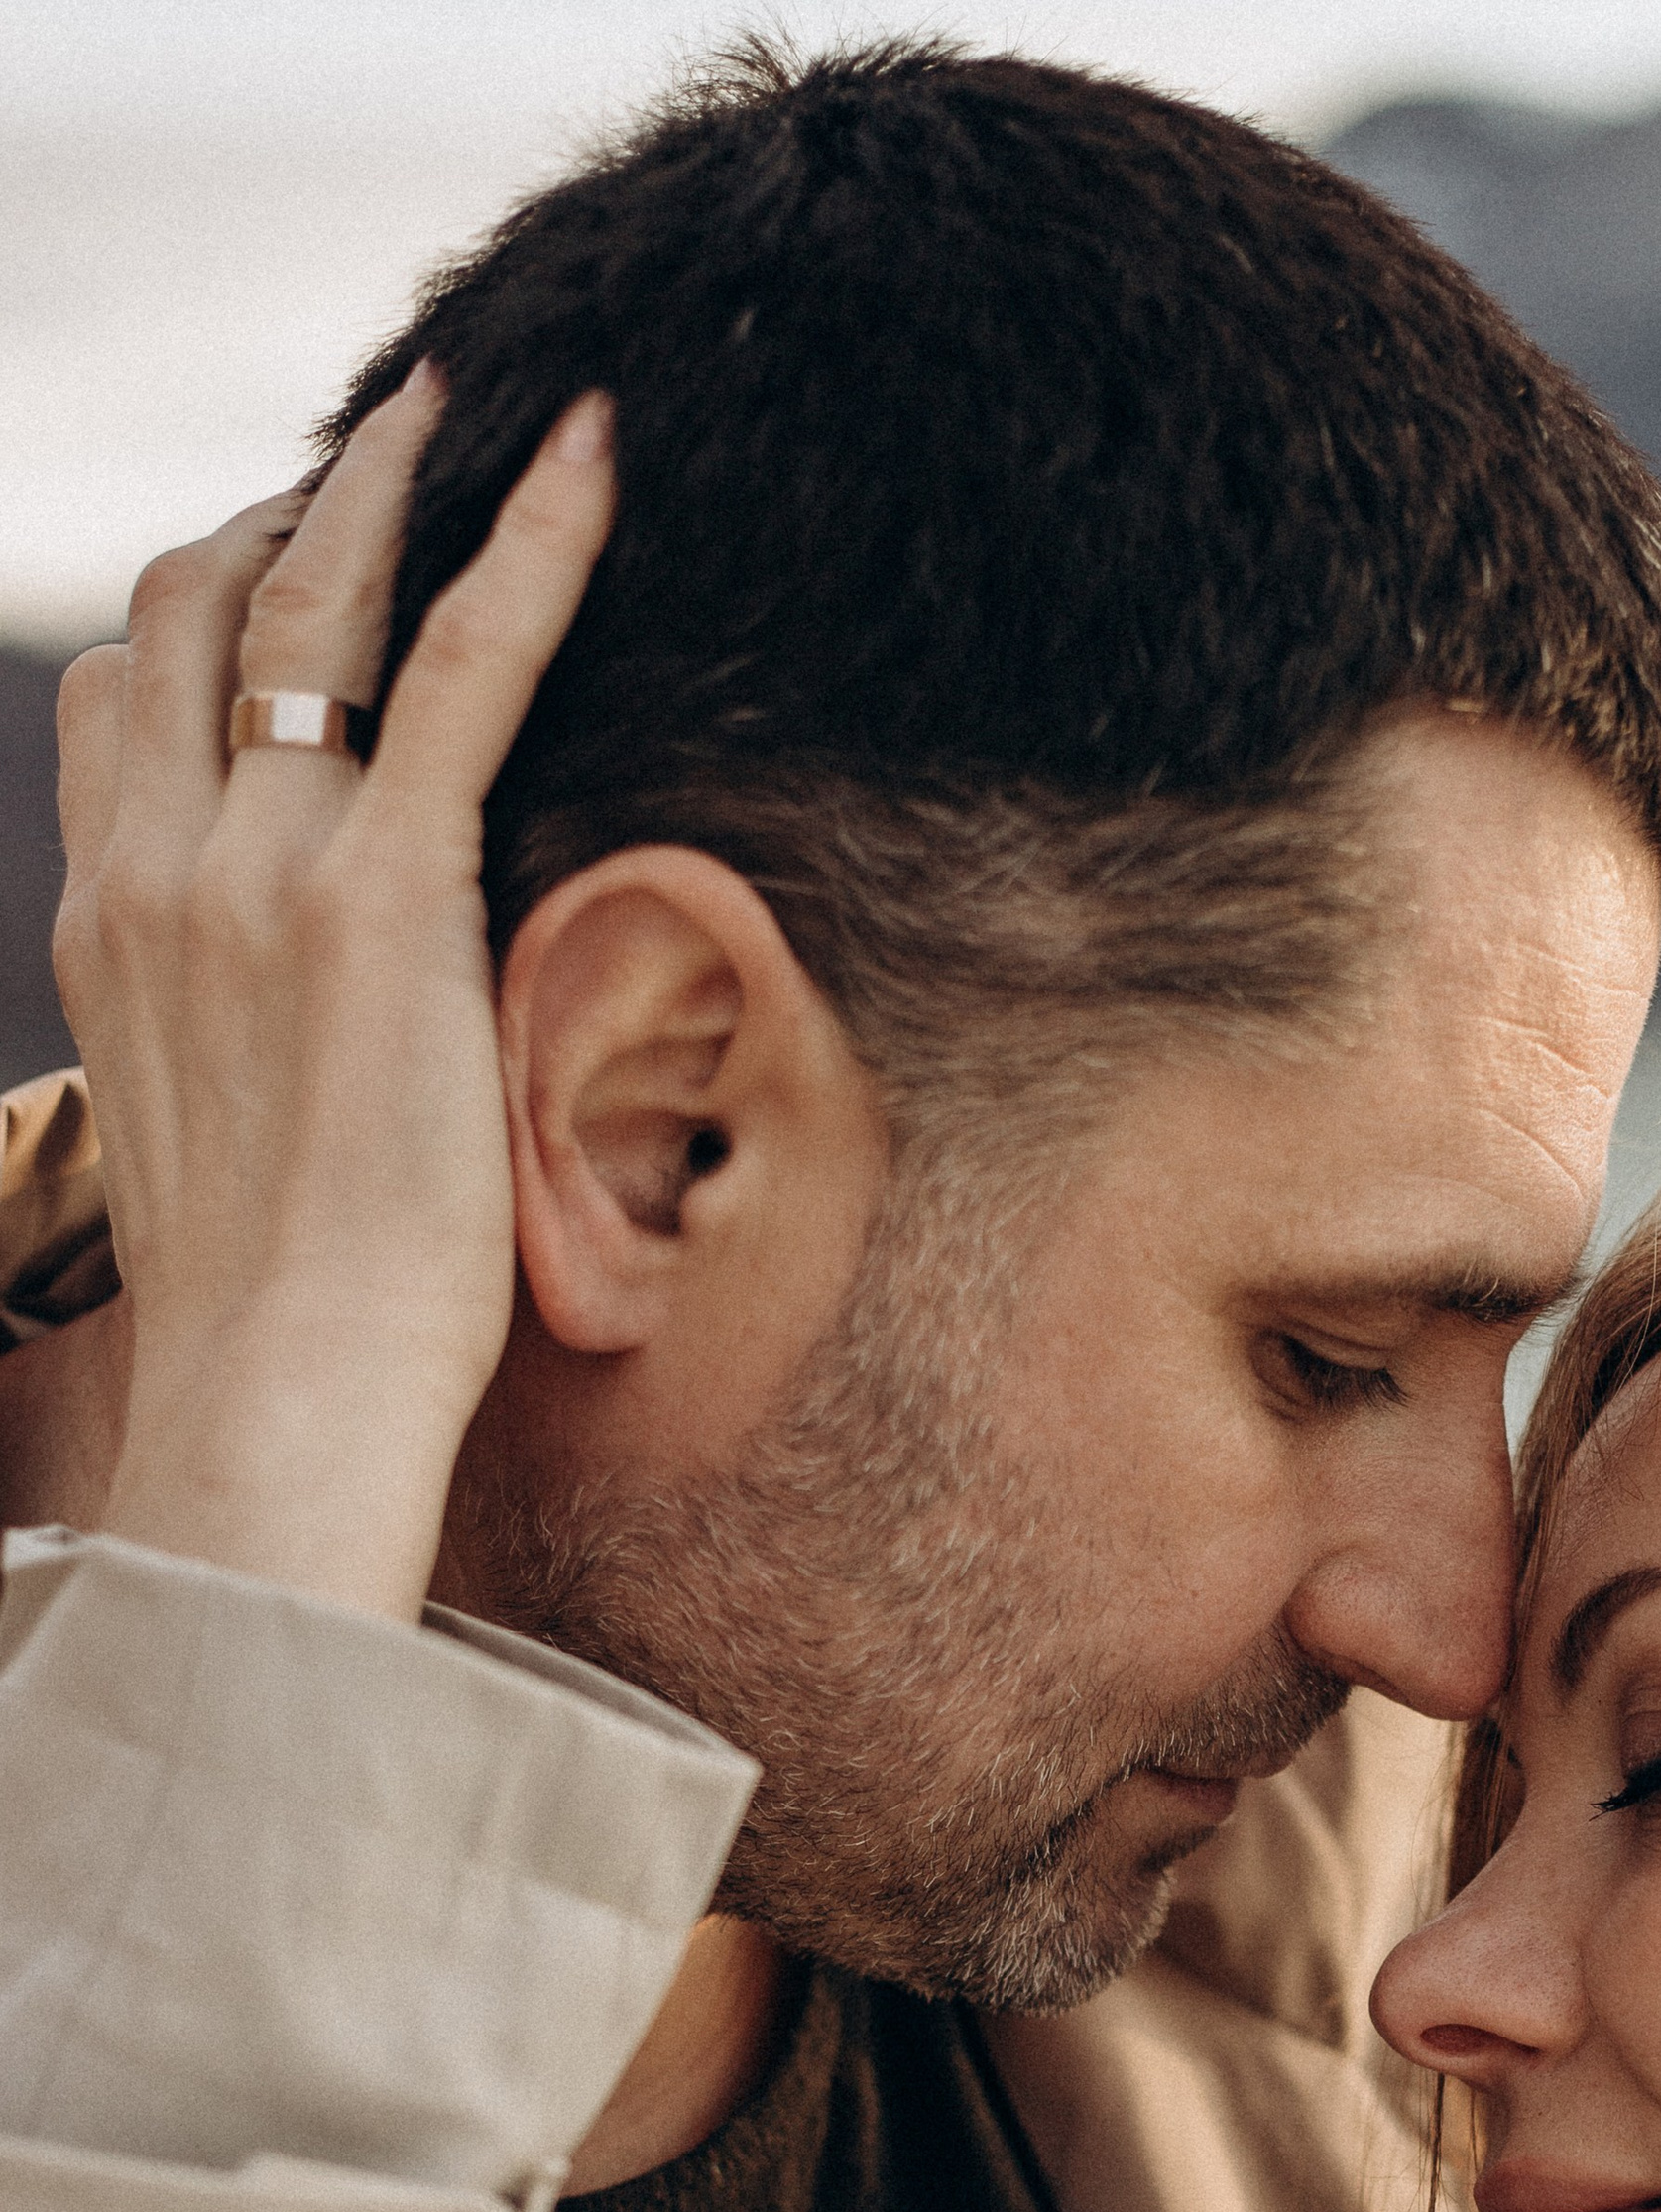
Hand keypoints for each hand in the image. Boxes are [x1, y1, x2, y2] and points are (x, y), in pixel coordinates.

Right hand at [51, 373, 614, 1617]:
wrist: (290, 1391)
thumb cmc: (284, 1321)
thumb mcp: (216, 1140)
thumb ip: (237, 1036)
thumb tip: (308, 1033)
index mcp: (110, 926)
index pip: (123, 699)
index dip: (196, 600)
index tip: (275, 557)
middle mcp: (158, 867)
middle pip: (186, 606)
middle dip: (275, 505)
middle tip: (380, 446)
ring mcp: (259, 869)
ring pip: (303, 596)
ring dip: (380, 481)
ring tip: (458, 413)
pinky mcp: (385, 894)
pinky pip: (463, 664)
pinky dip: (530, 544)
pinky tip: (590, 460)